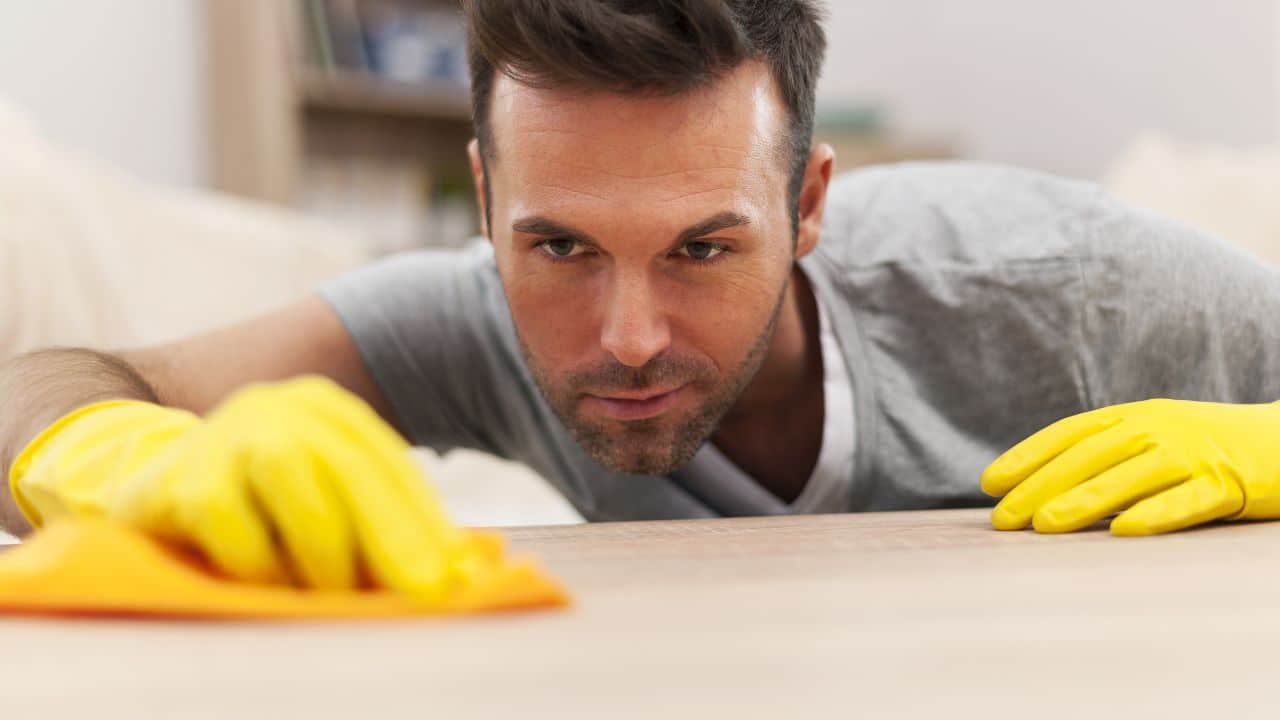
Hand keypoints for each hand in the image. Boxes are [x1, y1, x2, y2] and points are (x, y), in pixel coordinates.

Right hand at [10, 377, 463, 595]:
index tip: (448, 580)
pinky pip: (226, 518)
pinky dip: (253, 559)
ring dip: (319, 547)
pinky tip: (260, 580)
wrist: (149, 487)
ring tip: (327, 593)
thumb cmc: (260, 513)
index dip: (423, 524)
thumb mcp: (325, 508)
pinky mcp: (176, 473)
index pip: (388, 465)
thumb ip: (384, 531)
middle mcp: (278, 407)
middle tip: (416, 595)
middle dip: (390, 536)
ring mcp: (224, 433)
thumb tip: (459, 577)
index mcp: (327, 410)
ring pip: (289, 476)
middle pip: (348, 465)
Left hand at [981, 399, 1279, 534]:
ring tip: (1044, 525)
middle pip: (1087, 458)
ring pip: (1128, 477)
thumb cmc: (1206, 446)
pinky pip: (1187, 501)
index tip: (990, 483)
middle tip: (1003, 519)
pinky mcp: (1228, 483)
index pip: (1068, 434)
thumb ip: (1105, 455)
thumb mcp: (1151, 438)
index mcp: (1133, 416)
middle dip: (1038, 487)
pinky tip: (1124, 533)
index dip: (1027, 456)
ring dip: (1082, 501)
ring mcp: (1192, 454)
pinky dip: (1155, 515)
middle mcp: (1156, 429)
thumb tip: (1041, 489)